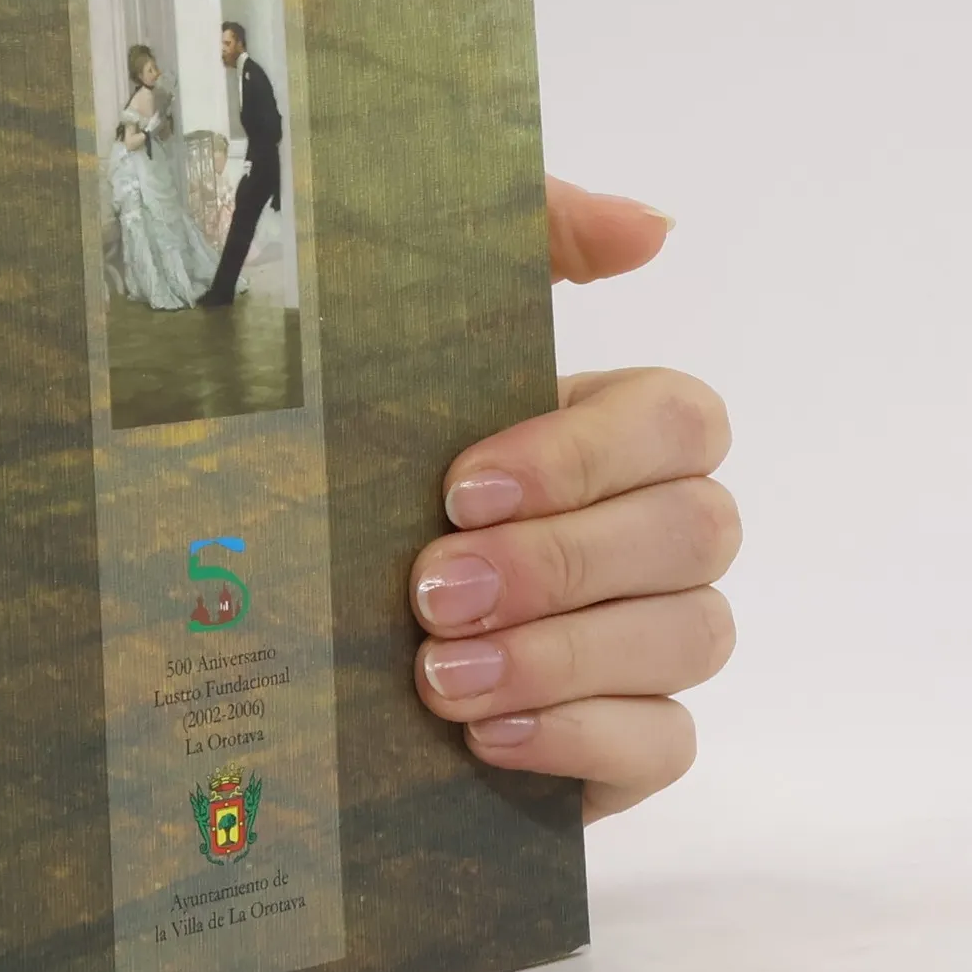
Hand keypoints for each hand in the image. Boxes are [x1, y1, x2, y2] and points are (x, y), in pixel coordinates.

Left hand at [409, 180, 737, 820]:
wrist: (275, 619)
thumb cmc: (357, 461)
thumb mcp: (407, 329)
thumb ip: (529, 241)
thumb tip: (652, 228)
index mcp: (613, 430)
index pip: (680, 421)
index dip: (583, 455)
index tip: (457, 487)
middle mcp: (654, 530)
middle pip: (696, 531)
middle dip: (559, 563)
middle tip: (430, 592)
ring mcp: (653, 638)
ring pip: (692, 638)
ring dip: (560, 658)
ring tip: (437, 676)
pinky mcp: (630, 738)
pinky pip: (669, 743)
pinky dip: (583, 740)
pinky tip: (487, 738)